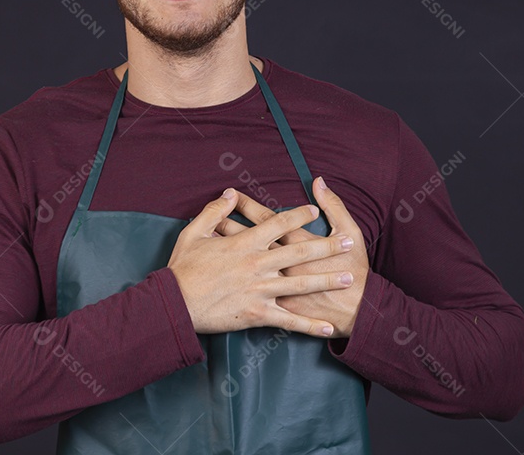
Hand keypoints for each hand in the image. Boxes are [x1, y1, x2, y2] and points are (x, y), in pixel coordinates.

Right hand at [167, 188, 354, 337]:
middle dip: (327, 247)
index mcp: (245, 244)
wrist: (175, 304)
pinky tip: (328, 328)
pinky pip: (289, 321)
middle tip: (348, 242)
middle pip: (300, 252)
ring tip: (347, 278)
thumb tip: (229, 194)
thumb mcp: (193, 233)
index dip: (298, 216)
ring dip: (326, 281)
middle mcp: (258, 265)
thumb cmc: (182, 269)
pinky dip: (309, 326)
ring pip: (301, 285)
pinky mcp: (258, 314)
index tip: (314, 211)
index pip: (278, 224)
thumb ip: (213, 211)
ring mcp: (260, 290)